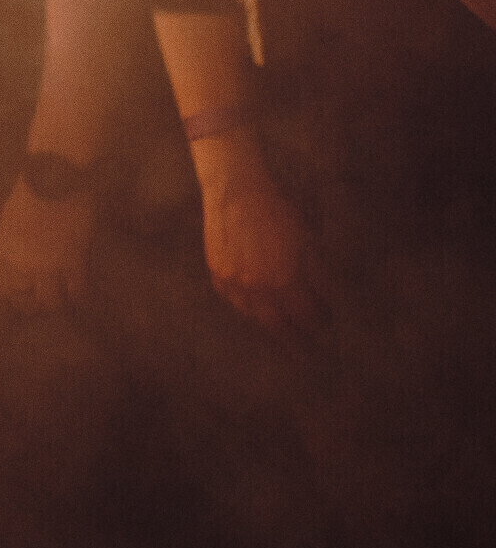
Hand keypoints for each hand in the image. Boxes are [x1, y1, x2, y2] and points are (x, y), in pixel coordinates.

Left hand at [0, 177, 92, 312]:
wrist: (54, 180)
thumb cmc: (29, 195)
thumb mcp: (6, 220)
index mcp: (5, 253)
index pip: (3, 286)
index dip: (12, 296)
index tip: (20, 298)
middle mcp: (24, 264)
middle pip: (26, 299)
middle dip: (32, 305)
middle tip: (41, 303)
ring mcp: (49, 265)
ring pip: (51, 301)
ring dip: (54, 304)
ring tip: (59, 300)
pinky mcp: (74, 261)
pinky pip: (76, 290)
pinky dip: (77, 294)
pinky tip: (77, 292)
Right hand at [198, 147, 325, 340]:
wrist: (235, 192)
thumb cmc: (277, 213)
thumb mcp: (308, 242)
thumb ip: (320, 275)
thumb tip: (331, 301)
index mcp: (284, 279)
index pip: (305, 316)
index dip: (318, 325)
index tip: (327, 332)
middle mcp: (257, 287)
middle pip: (278, 326)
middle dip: (294, 342)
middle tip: (305, 355)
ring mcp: (233, 282)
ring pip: (254, 317)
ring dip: (270, 329)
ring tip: (282, 336)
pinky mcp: (217, 274)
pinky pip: (234, 302)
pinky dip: (247, 311)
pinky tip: (257, 313)